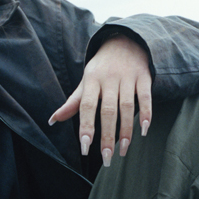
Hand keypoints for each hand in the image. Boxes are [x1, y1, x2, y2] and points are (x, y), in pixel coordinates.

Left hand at [49, 36, 152, 166]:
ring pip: (127, 106)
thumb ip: (73, 103)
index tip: (85, 147)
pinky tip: (143, 130)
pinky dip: (146, 113)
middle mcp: (109, 79)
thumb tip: (52, 120)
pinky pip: (146, 96)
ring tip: (124, 150)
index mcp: (92, 80)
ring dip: (126, 130)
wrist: (125, 40)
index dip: (86, 127)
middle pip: (108, 111)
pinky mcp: (144, 76)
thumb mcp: (86, 82)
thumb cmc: (102, 68)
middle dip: (107, 136)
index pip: (87, 106)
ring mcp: (127, 77)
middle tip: (106, 158)